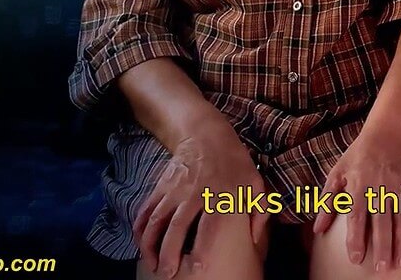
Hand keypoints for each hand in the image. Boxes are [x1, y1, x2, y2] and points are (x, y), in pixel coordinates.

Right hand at [133, 123, 267, 277]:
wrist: (206, 134)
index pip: (211, 223)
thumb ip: (260, 212)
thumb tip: (256, 240)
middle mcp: (195, 193)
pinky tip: (141, 244)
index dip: (204, 246)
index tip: (199, 266)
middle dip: (169, 252)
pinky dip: (141, 228)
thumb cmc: (235, 163)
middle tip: (168, 273)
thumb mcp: (255, 182)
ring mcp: (175, 189)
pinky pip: (147, 209)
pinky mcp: (161, 186)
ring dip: (151, 244)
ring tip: (153, 265)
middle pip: (177, 225)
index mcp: (221, 194)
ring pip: (157, 219)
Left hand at [312, 130, 400, 271]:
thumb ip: (327, 202)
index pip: (357, 216)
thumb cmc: (357, 157)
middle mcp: (380, 187)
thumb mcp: (337, 174)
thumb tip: (318, 229)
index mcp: (359, 185)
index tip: (356, 259)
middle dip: (382, 246)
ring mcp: (399, 187)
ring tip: (398, 262)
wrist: (387, 136)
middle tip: (382, 269)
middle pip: (382, 221)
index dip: (356, 238)